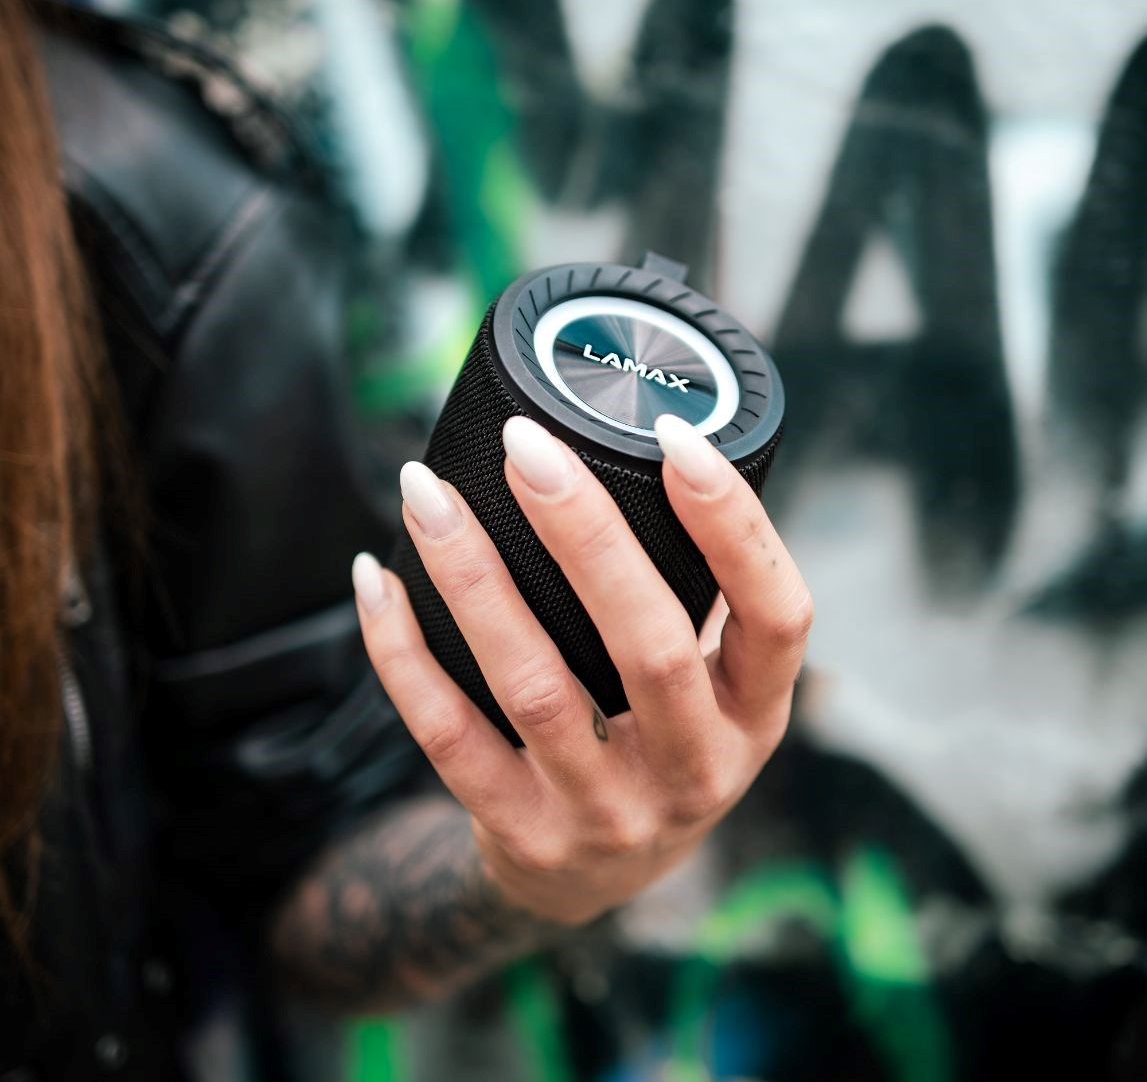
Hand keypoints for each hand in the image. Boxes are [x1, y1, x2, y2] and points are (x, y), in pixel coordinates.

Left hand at [351, 414, 811, 925]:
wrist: (593, 881)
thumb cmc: (654, 745)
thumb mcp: (709, 691)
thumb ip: (692, 600)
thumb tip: (628, 454)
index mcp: (754, 715)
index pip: (779, 616)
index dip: (735, 525)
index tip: (675, 436)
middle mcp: (696, 770)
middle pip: (650, 647)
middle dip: (585, 534)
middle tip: (526, 446)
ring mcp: (609, 813)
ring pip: (534, 684)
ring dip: (473, 576)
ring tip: (426, 491)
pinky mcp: (523, 834)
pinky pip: (448, 734)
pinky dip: (402, 651)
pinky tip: (376, 580)